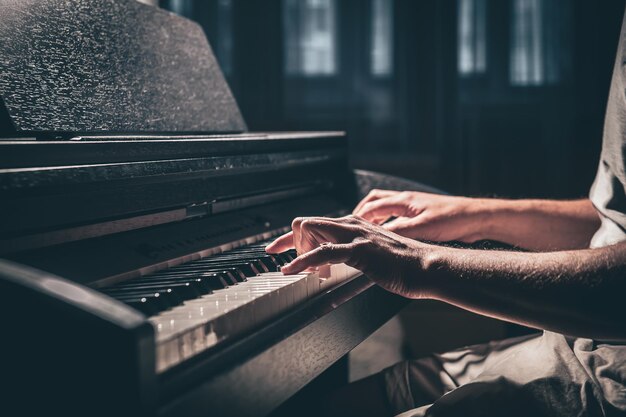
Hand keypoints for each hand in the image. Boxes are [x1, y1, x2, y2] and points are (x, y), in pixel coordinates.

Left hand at [265, 215, 434, 297]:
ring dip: (296, 251)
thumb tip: (334, 268)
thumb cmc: (404, 266)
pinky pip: (322, 252)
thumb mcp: (372, 256)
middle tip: (284, 262)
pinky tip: (292, 270)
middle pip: (306, 222)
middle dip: (287, 241)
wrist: (427, 268)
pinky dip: (302, 261)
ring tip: (295, 271)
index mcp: (354, 225)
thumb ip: (353, 256)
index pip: (316, 224)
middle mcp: (352, 224)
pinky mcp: (360, 250)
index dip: (292, 237)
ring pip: (311, 230)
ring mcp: (356, 235)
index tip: (278, 249)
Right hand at [353, 189, 488, 242]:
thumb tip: (377, 238)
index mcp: (404, 200)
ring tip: (366, 232)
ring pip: (386, 208)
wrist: (477, 218)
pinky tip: (389, 237)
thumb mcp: (423, 228)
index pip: (372, 206)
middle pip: (375, 201)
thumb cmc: (454, 219)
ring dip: (374, 218)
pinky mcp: (421, 216)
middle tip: (352, 227)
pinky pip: (397, 217)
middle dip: (361, 213)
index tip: (347, 228)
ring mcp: (414, 207)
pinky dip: (388, 224)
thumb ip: (399, 232)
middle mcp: (406, 201)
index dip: (357, 217)